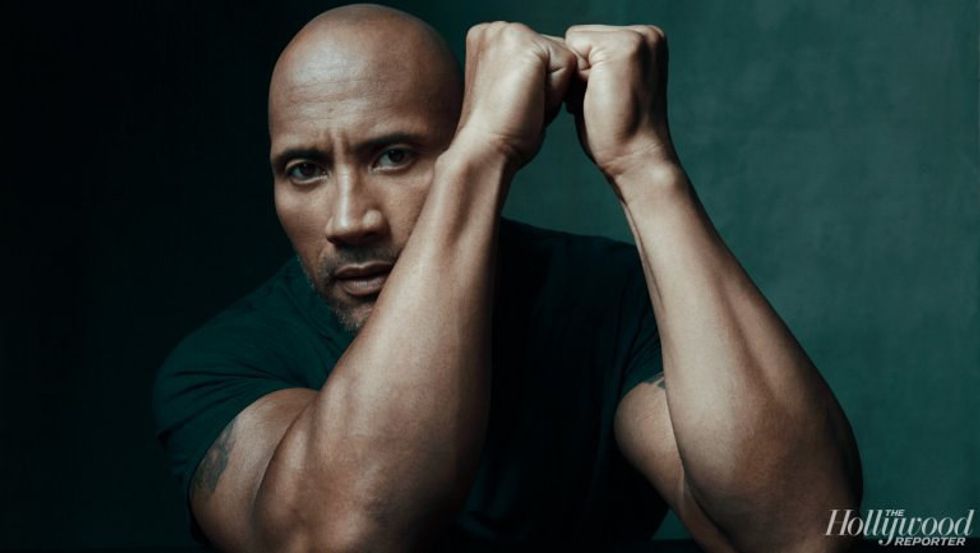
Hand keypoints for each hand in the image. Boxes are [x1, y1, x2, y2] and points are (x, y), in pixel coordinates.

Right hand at [456, 22, 578, 167]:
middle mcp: (494, 28)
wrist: (484, 149)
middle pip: (554, 51)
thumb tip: (554, 63)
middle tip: (520, 105)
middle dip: (548, 83)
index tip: (513, 102)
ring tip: (525, 103)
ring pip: (563, 57)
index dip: (539, 83)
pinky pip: (568, 64)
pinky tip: (532, 101)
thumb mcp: (509, 87)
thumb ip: (525, 66)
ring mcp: (509, 32)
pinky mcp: (527, 44)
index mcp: (487, 37)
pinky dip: (558, 91)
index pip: (539, 51)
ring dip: (553, 88)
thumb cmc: (499, 130)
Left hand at [564, 25, 678, 180]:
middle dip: (582, 72)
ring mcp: (636, 38)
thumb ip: (598, 64)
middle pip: (582, 39)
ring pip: (576, 43)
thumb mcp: (613, 86)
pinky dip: (575, 77)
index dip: (588, 72)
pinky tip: (594, 98)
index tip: (608, 97)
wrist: (635, 158)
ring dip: (578, 76)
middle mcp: (647, 34)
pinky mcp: (620, 47)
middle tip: (604, 101)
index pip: (592, 40)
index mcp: (648, 41)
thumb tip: (566, 55)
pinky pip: (573, 47)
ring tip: (601, 100)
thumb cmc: (620, 131)